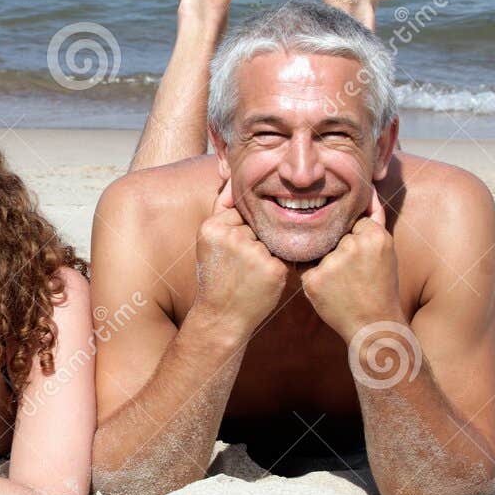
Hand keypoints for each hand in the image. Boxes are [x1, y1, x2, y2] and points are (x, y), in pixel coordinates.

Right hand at [192, 181, 288, 334]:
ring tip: (249, 274)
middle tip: (239, 267)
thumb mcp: (210, 242)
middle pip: (257, 225)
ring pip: (271, 239)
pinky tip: (261, 281)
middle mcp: (231, 236)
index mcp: (212, 227)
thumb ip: (223, 211)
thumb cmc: (218, 276)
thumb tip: (234, 177)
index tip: (230, 254)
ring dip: (267, 254)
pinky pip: (283, 255)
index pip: (241, 214)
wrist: (221, 316)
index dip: (241, 233)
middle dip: (254, 243)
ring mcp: (253, 252)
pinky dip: (277, 266)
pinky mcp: (272, 267)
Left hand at [299, 188, 403, 341]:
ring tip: (344, 284)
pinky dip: (314, 275)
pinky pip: (305, 266)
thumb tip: (367, 190)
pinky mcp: (314, 279)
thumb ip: (374, 220)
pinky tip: (331, 290)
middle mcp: (353, 246)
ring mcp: (332, 263)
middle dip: (340, 250)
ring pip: (319, 249)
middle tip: (355, 275)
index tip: (364, 260)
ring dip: (326, 261)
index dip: (356, 239)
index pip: (353, 221)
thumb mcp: (386, 249)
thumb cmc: (381, 285)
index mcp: (374, 236)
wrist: (374, 325)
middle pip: (335, 233)